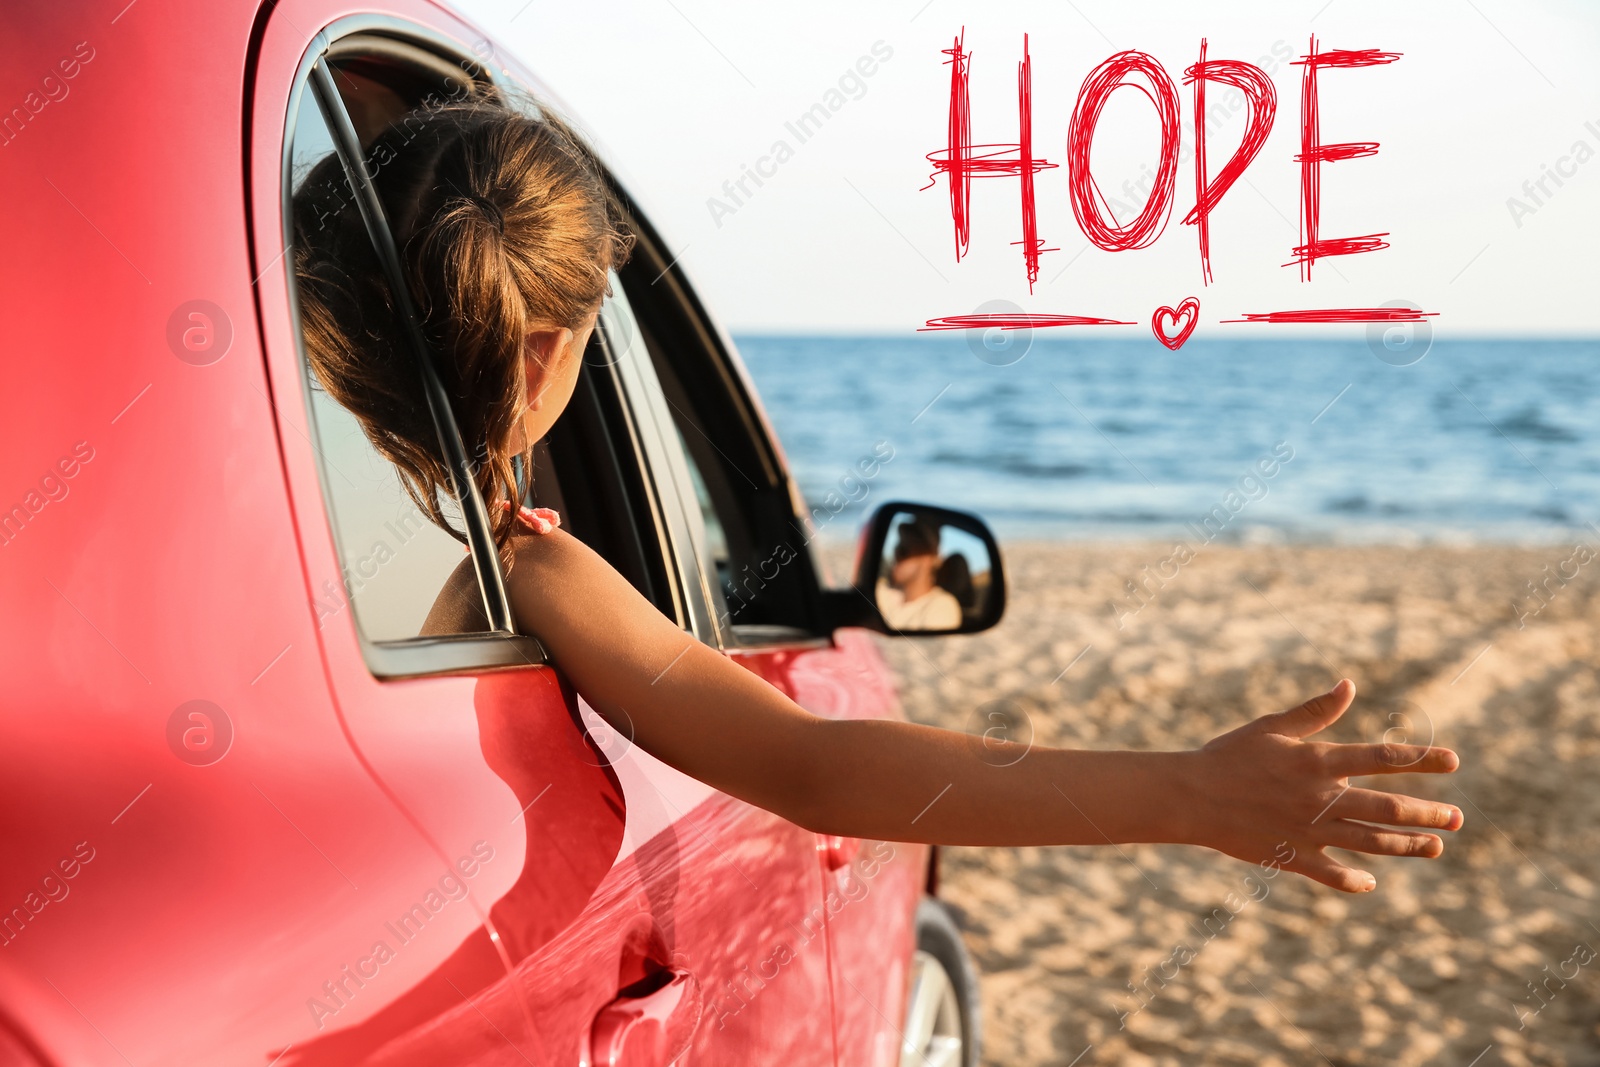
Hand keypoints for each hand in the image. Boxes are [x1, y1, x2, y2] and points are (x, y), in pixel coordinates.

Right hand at [1178, 679, 1462, 892]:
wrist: (1190, 796)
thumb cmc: (1229, 756)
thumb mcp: (1271, 727)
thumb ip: (1315, 711)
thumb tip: (1349, 685)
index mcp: (1317, 761)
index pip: (1382, 758)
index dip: (1421, 759)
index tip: (1453, 760)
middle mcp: (1320, 798)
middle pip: (1387, 807)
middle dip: (1428, 813)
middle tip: (1457, 818)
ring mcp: (1309, 831)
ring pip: (1371, 841)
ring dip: (1407, 846)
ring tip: (1435, 847)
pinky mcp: (1292, 857)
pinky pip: (1332, 874)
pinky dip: (1354, 880)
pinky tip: (1370, 882)